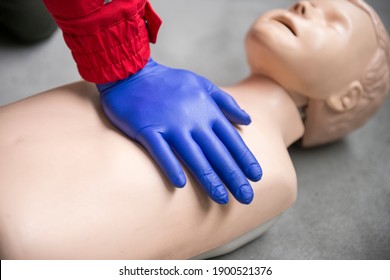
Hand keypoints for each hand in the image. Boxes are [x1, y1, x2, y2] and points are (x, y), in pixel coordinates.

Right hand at [97, 59, 261, 203]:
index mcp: (206, 110)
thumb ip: (225, 103)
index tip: (256, 177)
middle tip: (246, 197)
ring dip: (208, 178)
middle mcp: (192, 119)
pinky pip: (161, 151)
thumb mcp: (202, 84)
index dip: (244, 159)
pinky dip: (171, 166)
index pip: (230, 139)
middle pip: (216, 152)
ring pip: (193, 156)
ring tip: (221, 198)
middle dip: (233, 176)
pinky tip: (180, 184)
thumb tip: (247, 119)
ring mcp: (169, 125)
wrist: (131, 72)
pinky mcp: (147, 129)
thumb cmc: (169, 81)